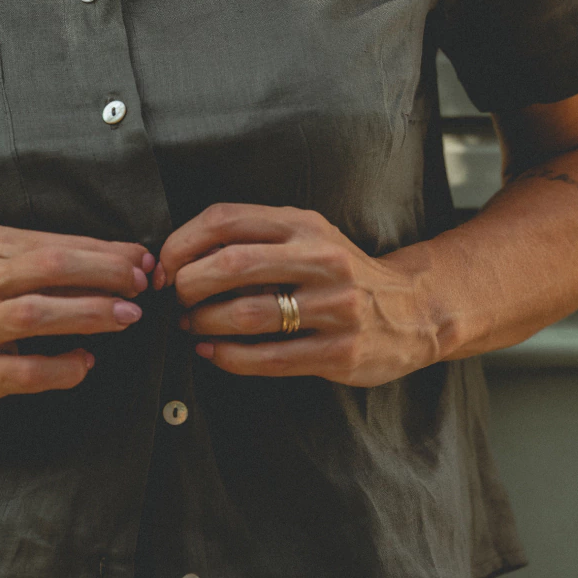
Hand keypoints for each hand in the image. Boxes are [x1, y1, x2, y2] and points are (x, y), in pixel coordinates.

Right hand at [0, 225, 154, 411]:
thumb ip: (36, 259)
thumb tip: (109, 263)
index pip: (57, 242)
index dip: (106, 251)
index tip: (141, 260)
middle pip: (53, 267)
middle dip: (107, 273)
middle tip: (142, 284)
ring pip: (39, 314)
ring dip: (92, 313)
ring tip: (128, 316)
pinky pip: (26, 370)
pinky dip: (62, 367)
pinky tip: (85, 363)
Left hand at [153, 203, 439, 385]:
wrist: (415, 309)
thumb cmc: (341, 272)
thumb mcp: (307, 237)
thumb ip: (254, 238)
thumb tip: (178, 256)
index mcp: (304, 224)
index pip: (226, 220)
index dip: (182, 242)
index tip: (162, 265)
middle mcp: (321, 259)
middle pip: (231, 264)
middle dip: (187, 285)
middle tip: (172, 300)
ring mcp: (334, 307)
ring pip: (247, 314)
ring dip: (204, 324)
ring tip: (188, 327)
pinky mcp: (341, 351)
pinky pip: (270, 356)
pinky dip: (229, 357)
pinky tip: (211, 353)